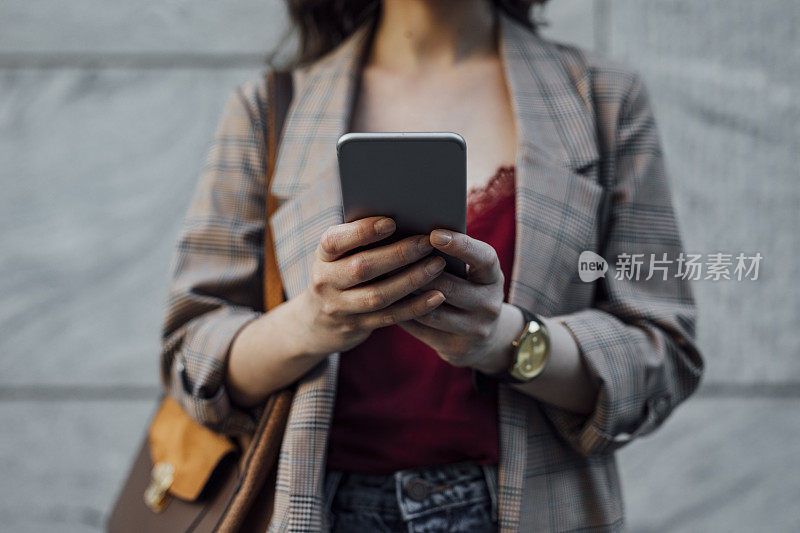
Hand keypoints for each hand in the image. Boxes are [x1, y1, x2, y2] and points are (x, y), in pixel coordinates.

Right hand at [296, 216, 447, 356]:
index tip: (391, 223)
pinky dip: (416, 307)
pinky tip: (437, 296)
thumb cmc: (340, 273)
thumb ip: (361, 239)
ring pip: (378, 296)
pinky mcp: (357, 326)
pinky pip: (390, 317)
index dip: (362, 232)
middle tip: (427, 243)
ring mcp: (340, 308)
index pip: (335, 241)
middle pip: (362, 268)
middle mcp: (325, 281)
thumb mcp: (339, 255)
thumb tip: (404, 216)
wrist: (317, 321)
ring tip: (437, 265)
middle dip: (398, 255)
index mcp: (323, 256)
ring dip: (412, 280)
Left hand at [397, 229, 517, 372]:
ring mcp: (475, 329)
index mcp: (493, 277)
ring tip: (382, 277)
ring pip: (431, 311)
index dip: (461, 246)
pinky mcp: (457, 348)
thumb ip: (449, 255)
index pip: (483, 258)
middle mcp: (489, 304)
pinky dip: (402, 312)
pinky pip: (421, 329)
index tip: (434, 234)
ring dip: (405, 293)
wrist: (481, 337)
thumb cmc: (465, 288)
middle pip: (449, 286)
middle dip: (418, 270)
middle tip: (390, 254)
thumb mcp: (469, 271)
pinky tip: (385, 300)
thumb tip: (411, 232)